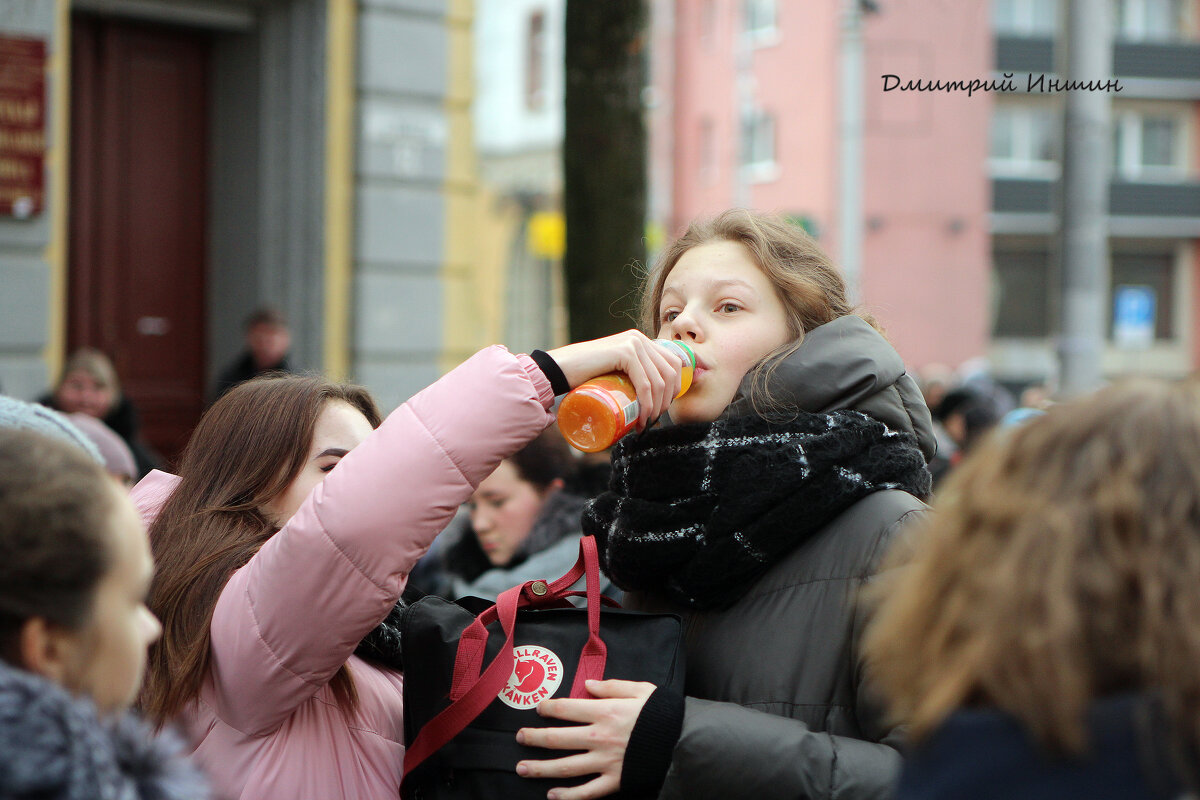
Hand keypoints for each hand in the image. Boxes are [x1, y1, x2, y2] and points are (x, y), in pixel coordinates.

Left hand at [515, 679, 655, 799]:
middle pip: (557, 738)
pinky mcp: (614, 781)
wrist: (684, 741)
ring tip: (522, 768)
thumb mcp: (640, 689)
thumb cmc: (662, 713)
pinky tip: (553, 795)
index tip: (538, 708)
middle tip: (519, 737)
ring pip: (565, 767)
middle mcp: (599, 737)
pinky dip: (568, 796)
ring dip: (540, 768)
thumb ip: (612, 686)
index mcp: (604, 711)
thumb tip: (588, 685)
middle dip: (533, 737)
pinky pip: (587, 792)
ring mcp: (605, 761)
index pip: (565, 708)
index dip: (547, 708)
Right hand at [546, 332, 685, 431]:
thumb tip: (649, 397)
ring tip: (645, 424)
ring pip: (659, 380)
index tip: (663, 409)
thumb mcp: (613, 371)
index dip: (676, 388)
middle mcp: (640, 338)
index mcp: (641, 341)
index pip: (673, 362)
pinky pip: (645, 382)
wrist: (558, 369)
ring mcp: (633, 343)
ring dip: (657, 407)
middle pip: (670, 372)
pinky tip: (642, 417)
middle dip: (666, 401)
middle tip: (652, 420)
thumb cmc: (583, 376)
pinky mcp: (625, 352)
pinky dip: (648, 403)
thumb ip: (627, 373)